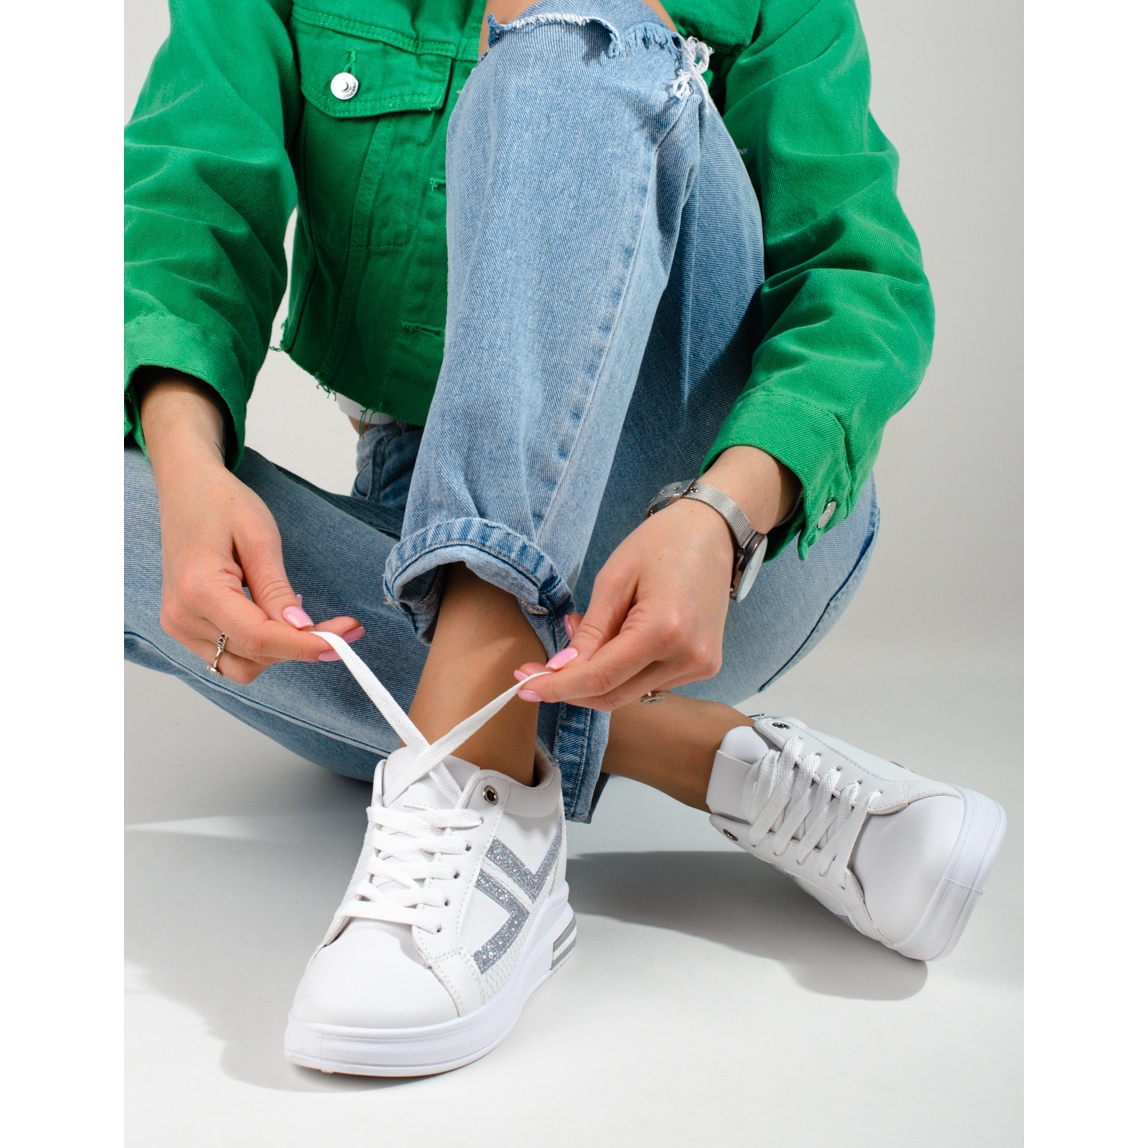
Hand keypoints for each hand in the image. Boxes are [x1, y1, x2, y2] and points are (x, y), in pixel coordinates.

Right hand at [140, 374, 363, 682]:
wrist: (186, 488)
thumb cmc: (221, 502)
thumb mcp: (260, 537)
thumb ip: (277, 590)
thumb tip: (301, 629)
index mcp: (198, 589)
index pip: (260, 638)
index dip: (306, 645)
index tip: (344, 639)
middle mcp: (182, 616)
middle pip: (254, 656)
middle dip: (301, 646)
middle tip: (339, 625)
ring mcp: (178, 625)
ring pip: (242, 666)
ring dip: (279, 651)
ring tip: (294, 612)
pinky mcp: (183, 628)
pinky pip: (227, 657)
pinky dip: (259, 648)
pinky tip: (272, 617)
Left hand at [513, 446, 798, 710]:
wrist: (713, 531)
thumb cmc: (661, 544)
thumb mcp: (613, 580)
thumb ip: (590, 632)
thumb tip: (560, 671)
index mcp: (664, 631)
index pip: (600, 678)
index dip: (558, 687)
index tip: (524, 686)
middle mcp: (687, 658)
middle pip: (614, 695)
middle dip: (570, 688)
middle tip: (536, 670)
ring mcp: (700, 666)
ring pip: (629, 693)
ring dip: (596, 676)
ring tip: (585, 632)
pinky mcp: (704, 667)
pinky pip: (650, 683)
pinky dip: (622, 670)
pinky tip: (614, 638)